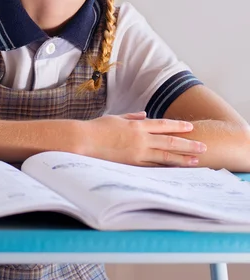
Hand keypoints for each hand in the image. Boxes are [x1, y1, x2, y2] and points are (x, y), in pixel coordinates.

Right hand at [84, 112, 206, 166]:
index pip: (163, 125)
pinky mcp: (131, 165)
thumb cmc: (97, 128)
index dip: (178, 126)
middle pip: (169, 142)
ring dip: (181, 159)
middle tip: (203, 146)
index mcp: (137, 125)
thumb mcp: (116, 118)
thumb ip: (132, 117)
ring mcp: (137, 153)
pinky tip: (174, 171)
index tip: (190, 127)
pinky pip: (152, 167)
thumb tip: (144, 115)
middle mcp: (140, 139)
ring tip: (195, 161)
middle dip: (187, 144)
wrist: (84, 141)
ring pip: (164, 156)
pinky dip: (165, 169)